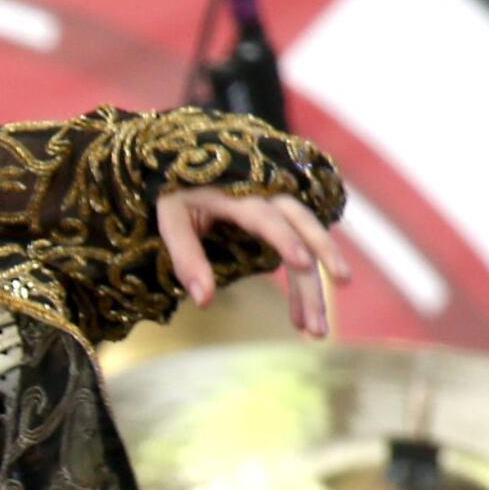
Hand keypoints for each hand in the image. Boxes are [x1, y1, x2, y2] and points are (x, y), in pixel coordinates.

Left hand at [155, 186, 350, 338]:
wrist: (196, 158)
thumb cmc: (180, 190)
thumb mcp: (172, 218)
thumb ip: (186, 257)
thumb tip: (203, 301)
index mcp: (240, 194)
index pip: (267, 217)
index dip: (285, 239)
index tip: (302, 263)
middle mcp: (272, 198)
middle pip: (303, 236)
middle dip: (312, 281)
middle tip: (317, 324)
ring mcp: (284, 210)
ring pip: (310, 249)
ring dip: (314, 291)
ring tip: (316, 331)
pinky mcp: (287, 223)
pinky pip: (304, 252)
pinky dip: (306, 285)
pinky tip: (306, 315)